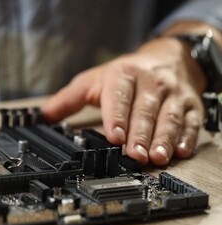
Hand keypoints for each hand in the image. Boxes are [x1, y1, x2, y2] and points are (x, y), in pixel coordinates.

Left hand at [42, 37, 205, 165]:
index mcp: (123, 76)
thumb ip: (69, 99)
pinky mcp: (190, 104)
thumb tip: (42, 116)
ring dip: (163, 139)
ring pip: (169, 117)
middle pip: (144, 111)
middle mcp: (150, 83)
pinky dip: (188, 137)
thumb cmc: (126, 73)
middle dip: (140, 134)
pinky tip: (181, 151)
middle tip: (134, 156)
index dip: (116, 117)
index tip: (114, 136)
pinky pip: (191, 121)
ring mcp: (172, 94)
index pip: (118, 97)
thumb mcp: (94, 80)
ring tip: (157, 157)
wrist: (167, 57)